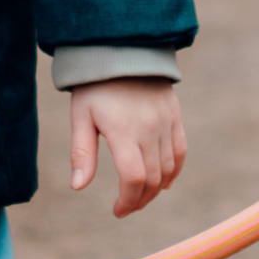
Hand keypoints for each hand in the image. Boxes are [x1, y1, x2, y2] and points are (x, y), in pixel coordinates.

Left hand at [69, 78, 186, 218]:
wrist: (123, 48)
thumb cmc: (95, 85)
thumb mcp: (81, 116)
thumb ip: (81, 153)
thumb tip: (78, 187)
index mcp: (123, 131)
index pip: (133, 178)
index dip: (128, 200)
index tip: (117, 210)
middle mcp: (149, 129)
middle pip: (152, 178)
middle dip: (140, 200)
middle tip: (126, 207)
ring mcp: (165, 123)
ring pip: (167, 168)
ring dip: (155, 190)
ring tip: (139, 197)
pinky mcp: (174, 116)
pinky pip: (180, 151)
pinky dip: (173, 171)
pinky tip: (163, 183)